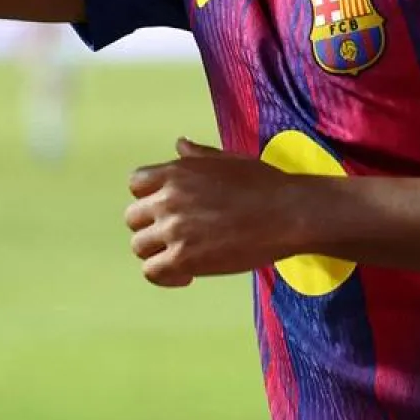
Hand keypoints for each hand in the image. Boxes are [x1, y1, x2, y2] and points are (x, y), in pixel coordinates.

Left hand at [125, 137, 301, 287]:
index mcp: (176, 172)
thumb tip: (180, 143)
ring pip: (140, 247)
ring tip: (183, 257)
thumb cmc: (263, 184)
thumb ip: (197, 155)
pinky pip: (152, 272)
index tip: (166, 209)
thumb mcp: (227, 160)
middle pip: (133, 218)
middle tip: (176, 237)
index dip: (148, 197)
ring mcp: (174, 229)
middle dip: (151, 227)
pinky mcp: (184, 258)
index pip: (136, 184)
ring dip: (158, 252)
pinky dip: (165, 276)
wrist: (286, 212)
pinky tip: (187, 274)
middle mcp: (168, 198)